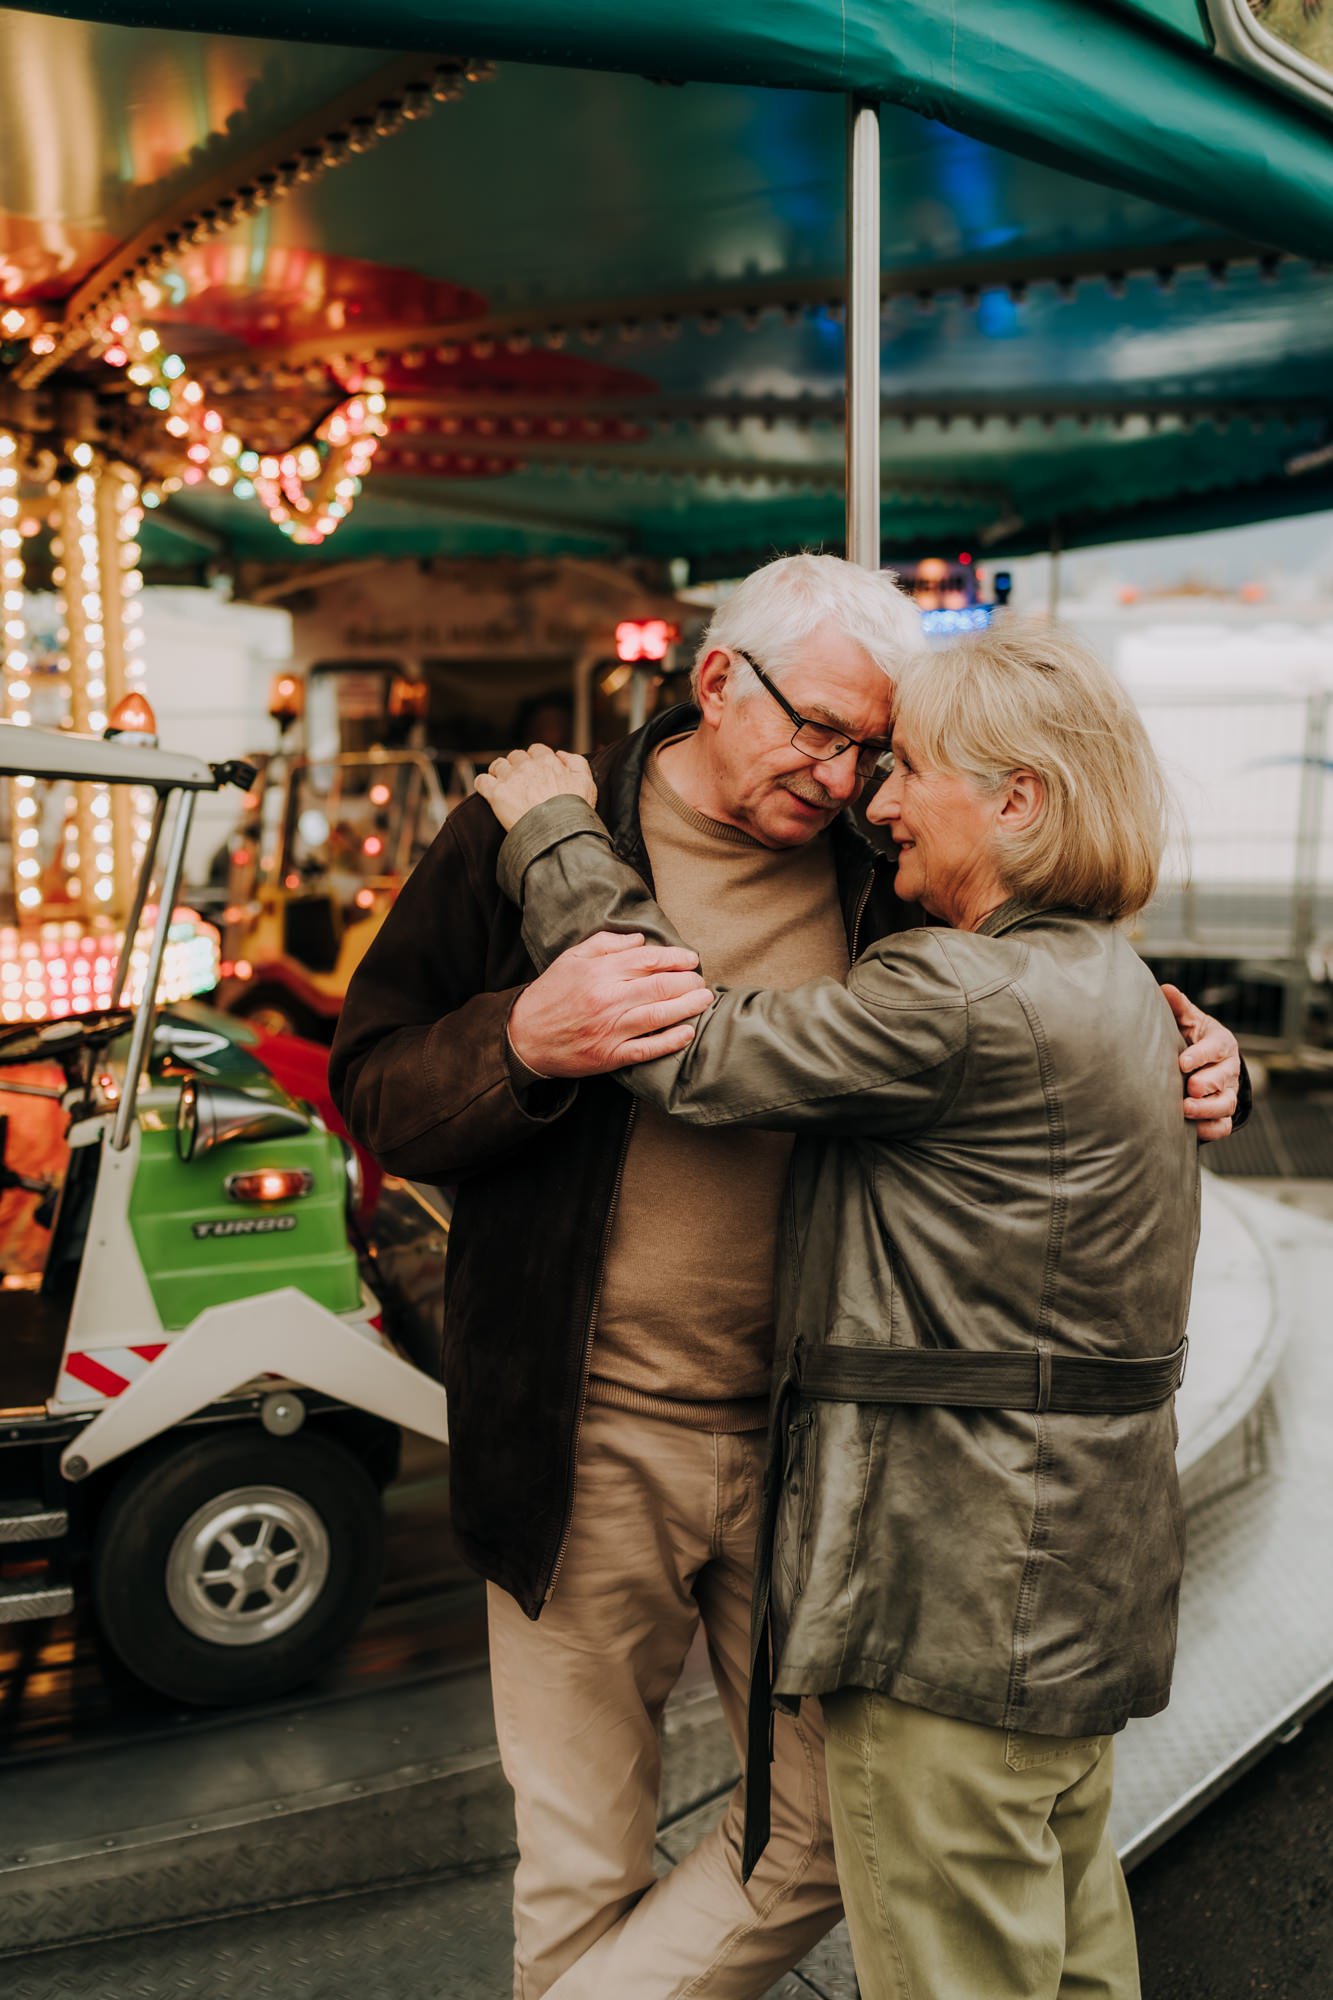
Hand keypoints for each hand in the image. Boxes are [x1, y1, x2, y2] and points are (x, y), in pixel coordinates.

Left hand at [476, 743, 597, 830]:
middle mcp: (527, 766)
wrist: (558, 834)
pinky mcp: (496, 794)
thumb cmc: (574, 812)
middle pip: (516, 756)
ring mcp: (510, 779)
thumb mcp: (587, 783)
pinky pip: (482, 781)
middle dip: (517, 765)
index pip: (537, 750)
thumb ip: (577, 762)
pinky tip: (488, 791)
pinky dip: (483, 784)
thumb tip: (560, 754)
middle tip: (520, 781)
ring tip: (503, 785)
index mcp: (548, 761)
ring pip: (498, 765)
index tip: (537, 771)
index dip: (536, 759)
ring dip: (499, 772)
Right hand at [509, 931, 712, 1076]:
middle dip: (689, 982)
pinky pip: (647, 1049)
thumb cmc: (551, 994)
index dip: (676, 959)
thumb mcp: (572, 959)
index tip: (691, 960)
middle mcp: (607, 998)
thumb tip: (640, 940)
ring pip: (659, 1015)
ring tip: (704, 1000)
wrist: (524, 1036)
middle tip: (701, 981)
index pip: (649, 960)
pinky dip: (670, 1041)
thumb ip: (606, 944)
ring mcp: (610, 1029)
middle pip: (661, 986)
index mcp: (599, 972)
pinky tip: (688, 1032)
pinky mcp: (610, 1056)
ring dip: (688, 1007)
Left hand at [1161, 983, 1239, 1141]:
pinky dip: (1210, 1130)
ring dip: (1207, 1109)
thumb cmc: (1193, 1039)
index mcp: (1221, 1043)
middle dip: (1207, 1084)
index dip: (1201, 1055)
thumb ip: (1180, 1008)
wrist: (1206, 1064)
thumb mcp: (1190, 1021)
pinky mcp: (1222, 1114)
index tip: (1182, 1062)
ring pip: (1226, 1105)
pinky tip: (1191, 1130)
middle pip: (1225, 1079)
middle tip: (1188, 1088)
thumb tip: (1165, 989)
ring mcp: (1227, 1093)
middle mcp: (1228, 1069)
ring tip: (1185, 1109)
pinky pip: (1223, 1126)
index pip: (1216, 1048)